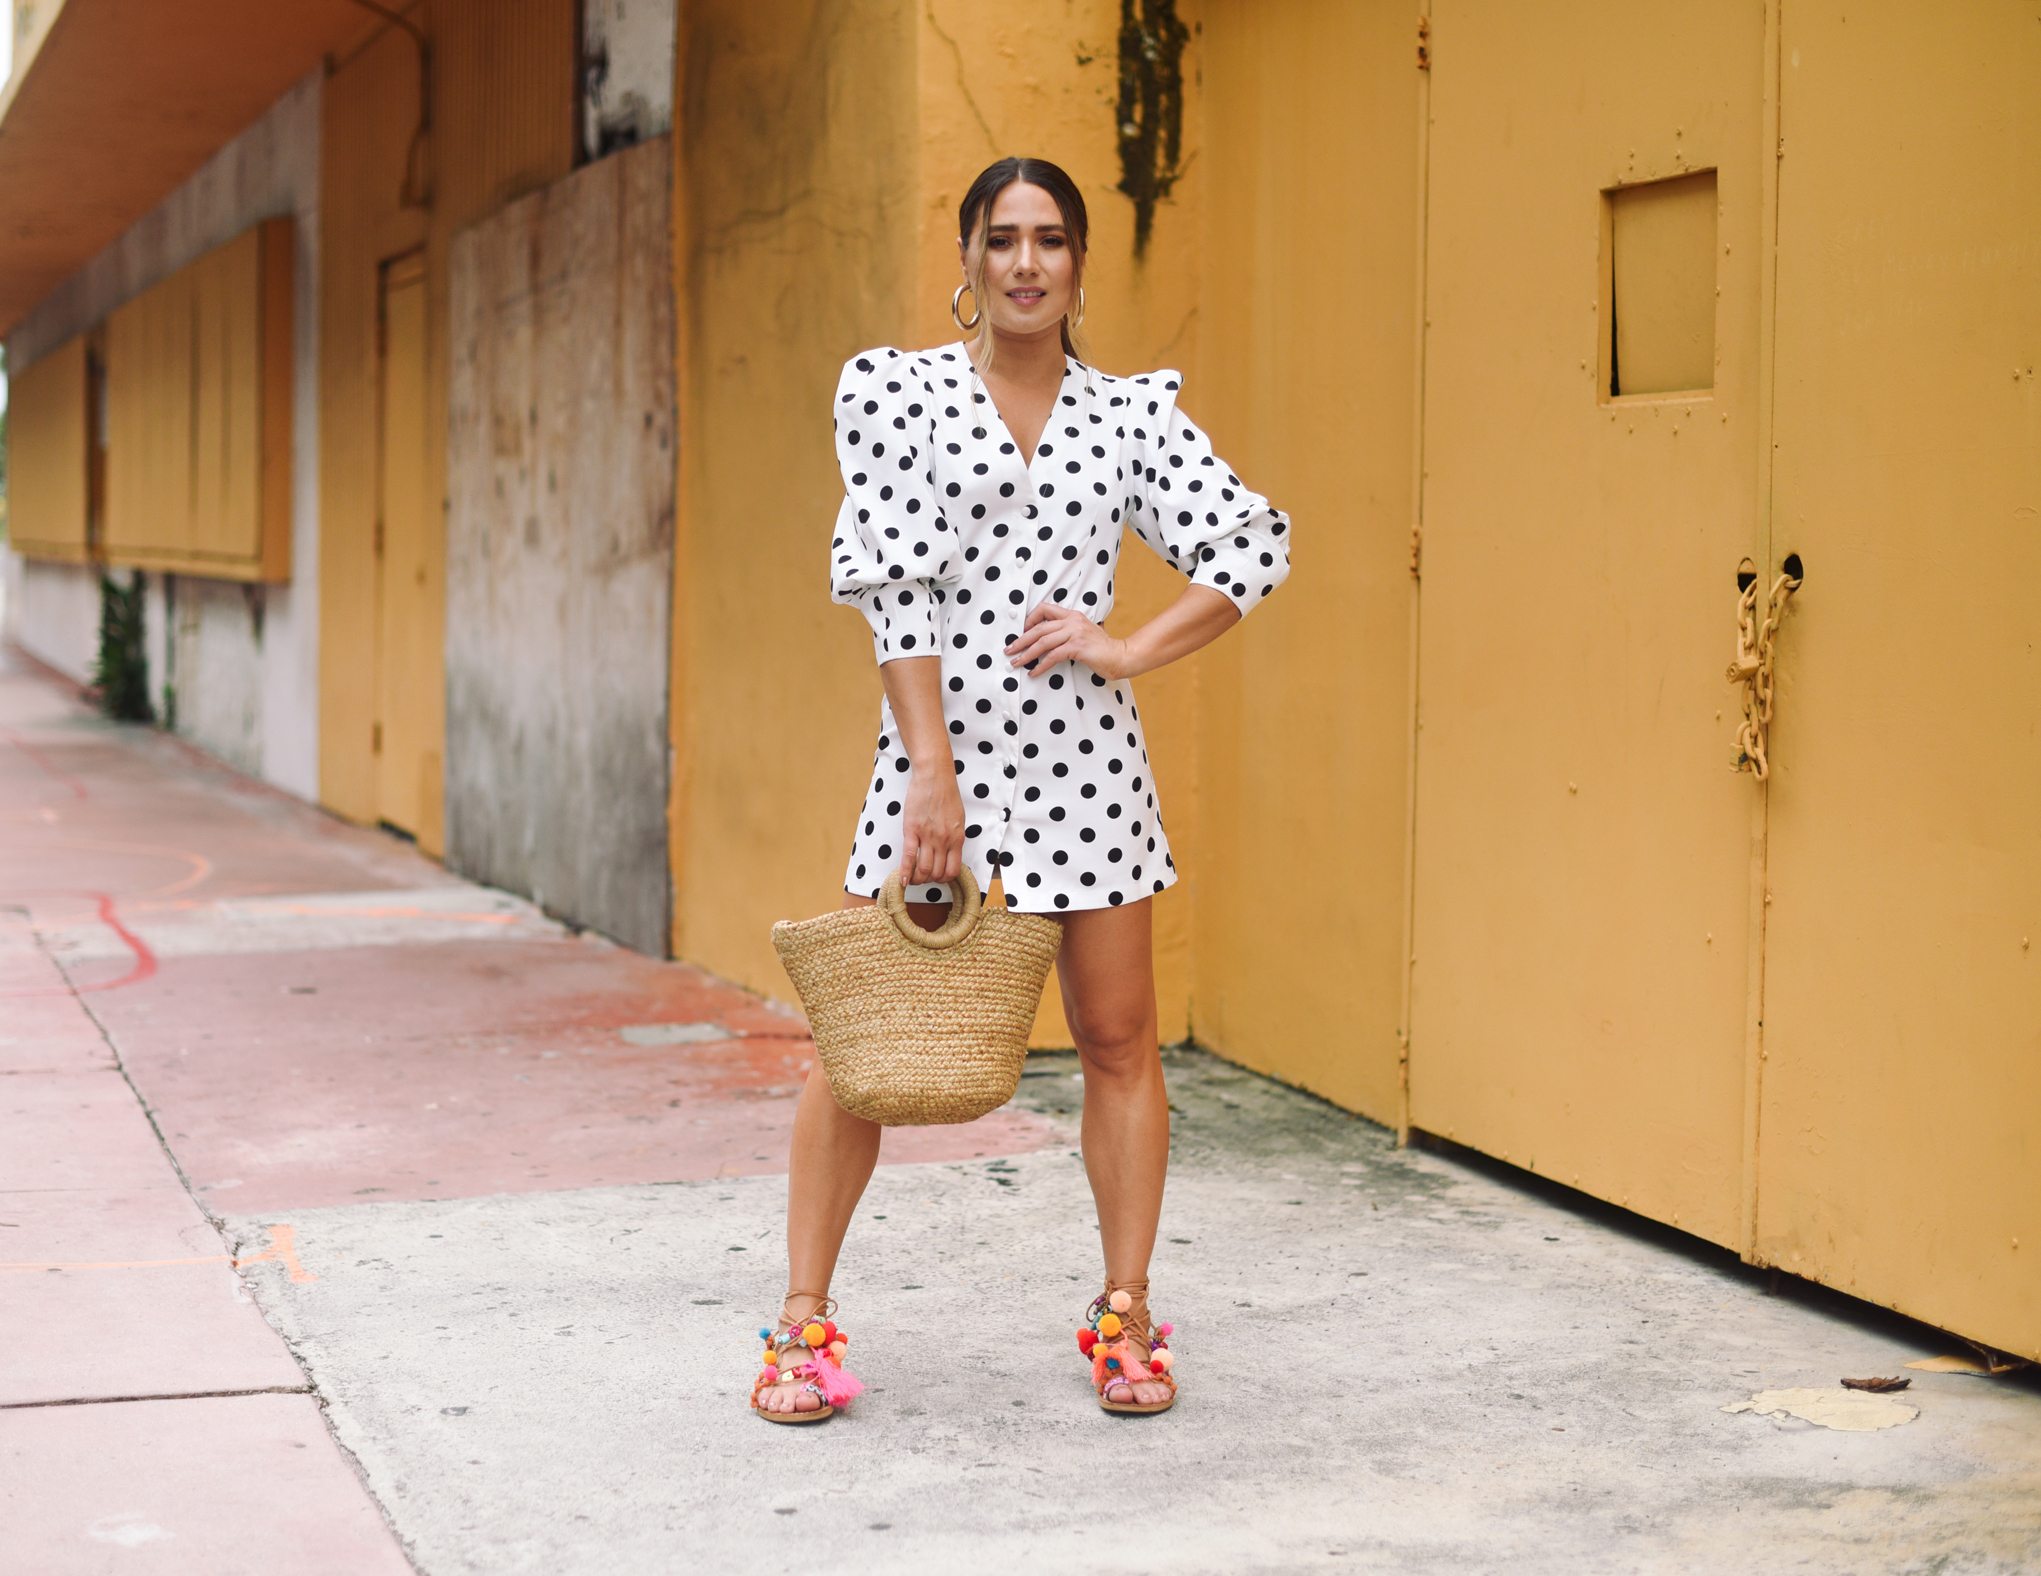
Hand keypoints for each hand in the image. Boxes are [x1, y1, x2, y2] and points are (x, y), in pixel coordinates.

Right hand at [899, 757, 965, 885]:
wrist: (934, 776)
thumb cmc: (946, 794)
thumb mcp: (958, 818)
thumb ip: (954, 837)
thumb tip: (949, 852)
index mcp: (957, 838)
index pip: (953, 870)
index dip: (944, 879)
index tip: (938, 877)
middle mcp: (944, 841)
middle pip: (937, 873)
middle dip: (929, 880)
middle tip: (923, 878)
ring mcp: (928, 836)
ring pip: (923, 869)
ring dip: (917, 879)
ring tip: (913, 879)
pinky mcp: (912, 830)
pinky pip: (908, 857)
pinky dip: (905, 872)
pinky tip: (902, 880)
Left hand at [1005, 603, 1128, 679]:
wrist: (1121, 656)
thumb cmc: (1102, 649)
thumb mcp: (1083, 633)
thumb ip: (1068, 632)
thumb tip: (1049, 640)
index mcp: (1072, 615)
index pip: (1044, 609)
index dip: (1029, 619)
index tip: (1021, 633)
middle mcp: (1072, 621)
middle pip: (1039, 628)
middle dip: (1020, 640)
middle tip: (1009, 650)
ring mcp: (1075, 633)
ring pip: (1043, 641)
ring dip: (1026, 654)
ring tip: (1016, 663)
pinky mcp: (1078, 647)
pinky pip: (1053, 656)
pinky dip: (1041, 665)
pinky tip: (1034, 672)